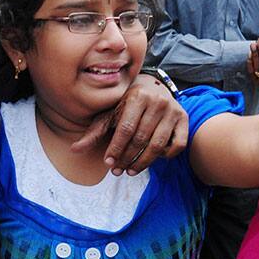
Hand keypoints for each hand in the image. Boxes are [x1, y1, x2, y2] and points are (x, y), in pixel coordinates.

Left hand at [71, 73, 187, 173]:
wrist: (153, 87)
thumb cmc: (126, 104)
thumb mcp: (110, 114)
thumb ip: (94, 132)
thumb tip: (74, 150)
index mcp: (137, 96)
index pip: (126, 129)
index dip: (116, 149)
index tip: (108, 163)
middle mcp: (157, 101)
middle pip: (141, 139)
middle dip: (127, 158)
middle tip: (118, 171)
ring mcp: (173, 110)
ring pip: (158, 145)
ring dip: (143, 162)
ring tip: (131, 170)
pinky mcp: (184, 119)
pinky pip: (178, 145)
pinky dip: (166, 155)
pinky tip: (153, 159)